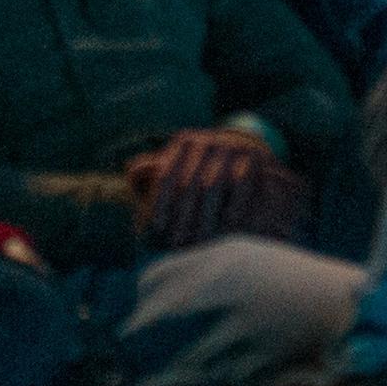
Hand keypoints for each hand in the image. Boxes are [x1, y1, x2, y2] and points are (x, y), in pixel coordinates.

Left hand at [126, 128, 298, 248]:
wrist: (248, 160)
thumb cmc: (204, 173)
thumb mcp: (179, 169)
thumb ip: (153, 173)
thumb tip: (132, 170)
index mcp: (185, 142)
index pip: (167, 175)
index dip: (160, 203)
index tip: (157, 229)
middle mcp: (208, 140)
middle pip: (188, 184)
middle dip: (181, 217)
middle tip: (176, 245)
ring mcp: (232, 146)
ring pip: (212, 187)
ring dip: (204, 218)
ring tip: (198, 244)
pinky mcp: (254, 156)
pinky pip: (240, 186)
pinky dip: (232, 210)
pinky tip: (225, 231)